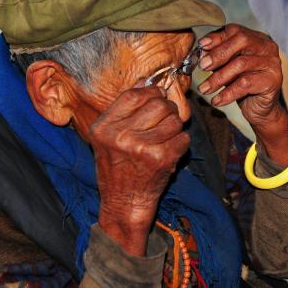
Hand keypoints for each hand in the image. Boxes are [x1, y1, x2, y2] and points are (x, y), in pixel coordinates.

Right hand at [89, 87, 189, 255]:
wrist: (123, 204)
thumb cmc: (117, 168)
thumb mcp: (108, 138)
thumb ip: (123, 111)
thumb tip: (145, 83)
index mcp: (104, 127)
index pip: (134, 95)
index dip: (151, 93)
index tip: (157, 98)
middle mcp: (120, 136)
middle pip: (159, 104)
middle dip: (168, 110)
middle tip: (165, 121)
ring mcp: (142, 148)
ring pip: (174, 121)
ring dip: (175, 129)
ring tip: (165, 140)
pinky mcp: (161, 160)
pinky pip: (184, 139)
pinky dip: (181, 145)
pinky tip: (169, 153)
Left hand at [196, 24, 287, 166]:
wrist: (261, 110)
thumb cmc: (242, 85)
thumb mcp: (228, 67)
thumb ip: (218, 57)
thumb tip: (201, 51)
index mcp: (257, 38)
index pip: (236, 31)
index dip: (217, 37)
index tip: (201, 46)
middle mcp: (267, 47)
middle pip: (241, 41)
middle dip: (218, 54)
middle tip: (202, 67)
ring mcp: (272, 63)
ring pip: (241, 64)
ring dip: (218, 77)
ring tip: (204, 89)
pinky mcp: (272, 80)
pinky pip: (245, 84)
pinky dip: (227, 93)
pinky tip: (217, 100)